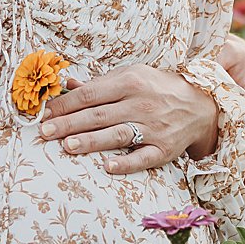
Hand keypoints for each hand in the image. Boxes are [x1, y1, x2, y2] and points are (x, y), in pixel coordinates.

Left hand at [37, 65, 217, 173]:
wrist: (200, 104)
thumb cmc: (157, 88)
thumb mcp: (131, 76)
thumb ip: (99, 84)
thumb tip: (67, 85)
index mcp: (129, 82)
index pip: (90, 94)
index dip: (65, 104)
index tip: (44, 114)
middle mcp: (140, 104)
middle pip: (98, 115)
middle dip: (69, 124)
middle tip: (45, 132)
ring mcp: (153, 128)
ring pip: (117, 135)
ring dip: (91, 141)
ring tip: (67, 146)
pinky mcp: (164, 149)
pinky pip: (143, 157)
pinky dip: (126, 163)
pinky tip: (107, 167)